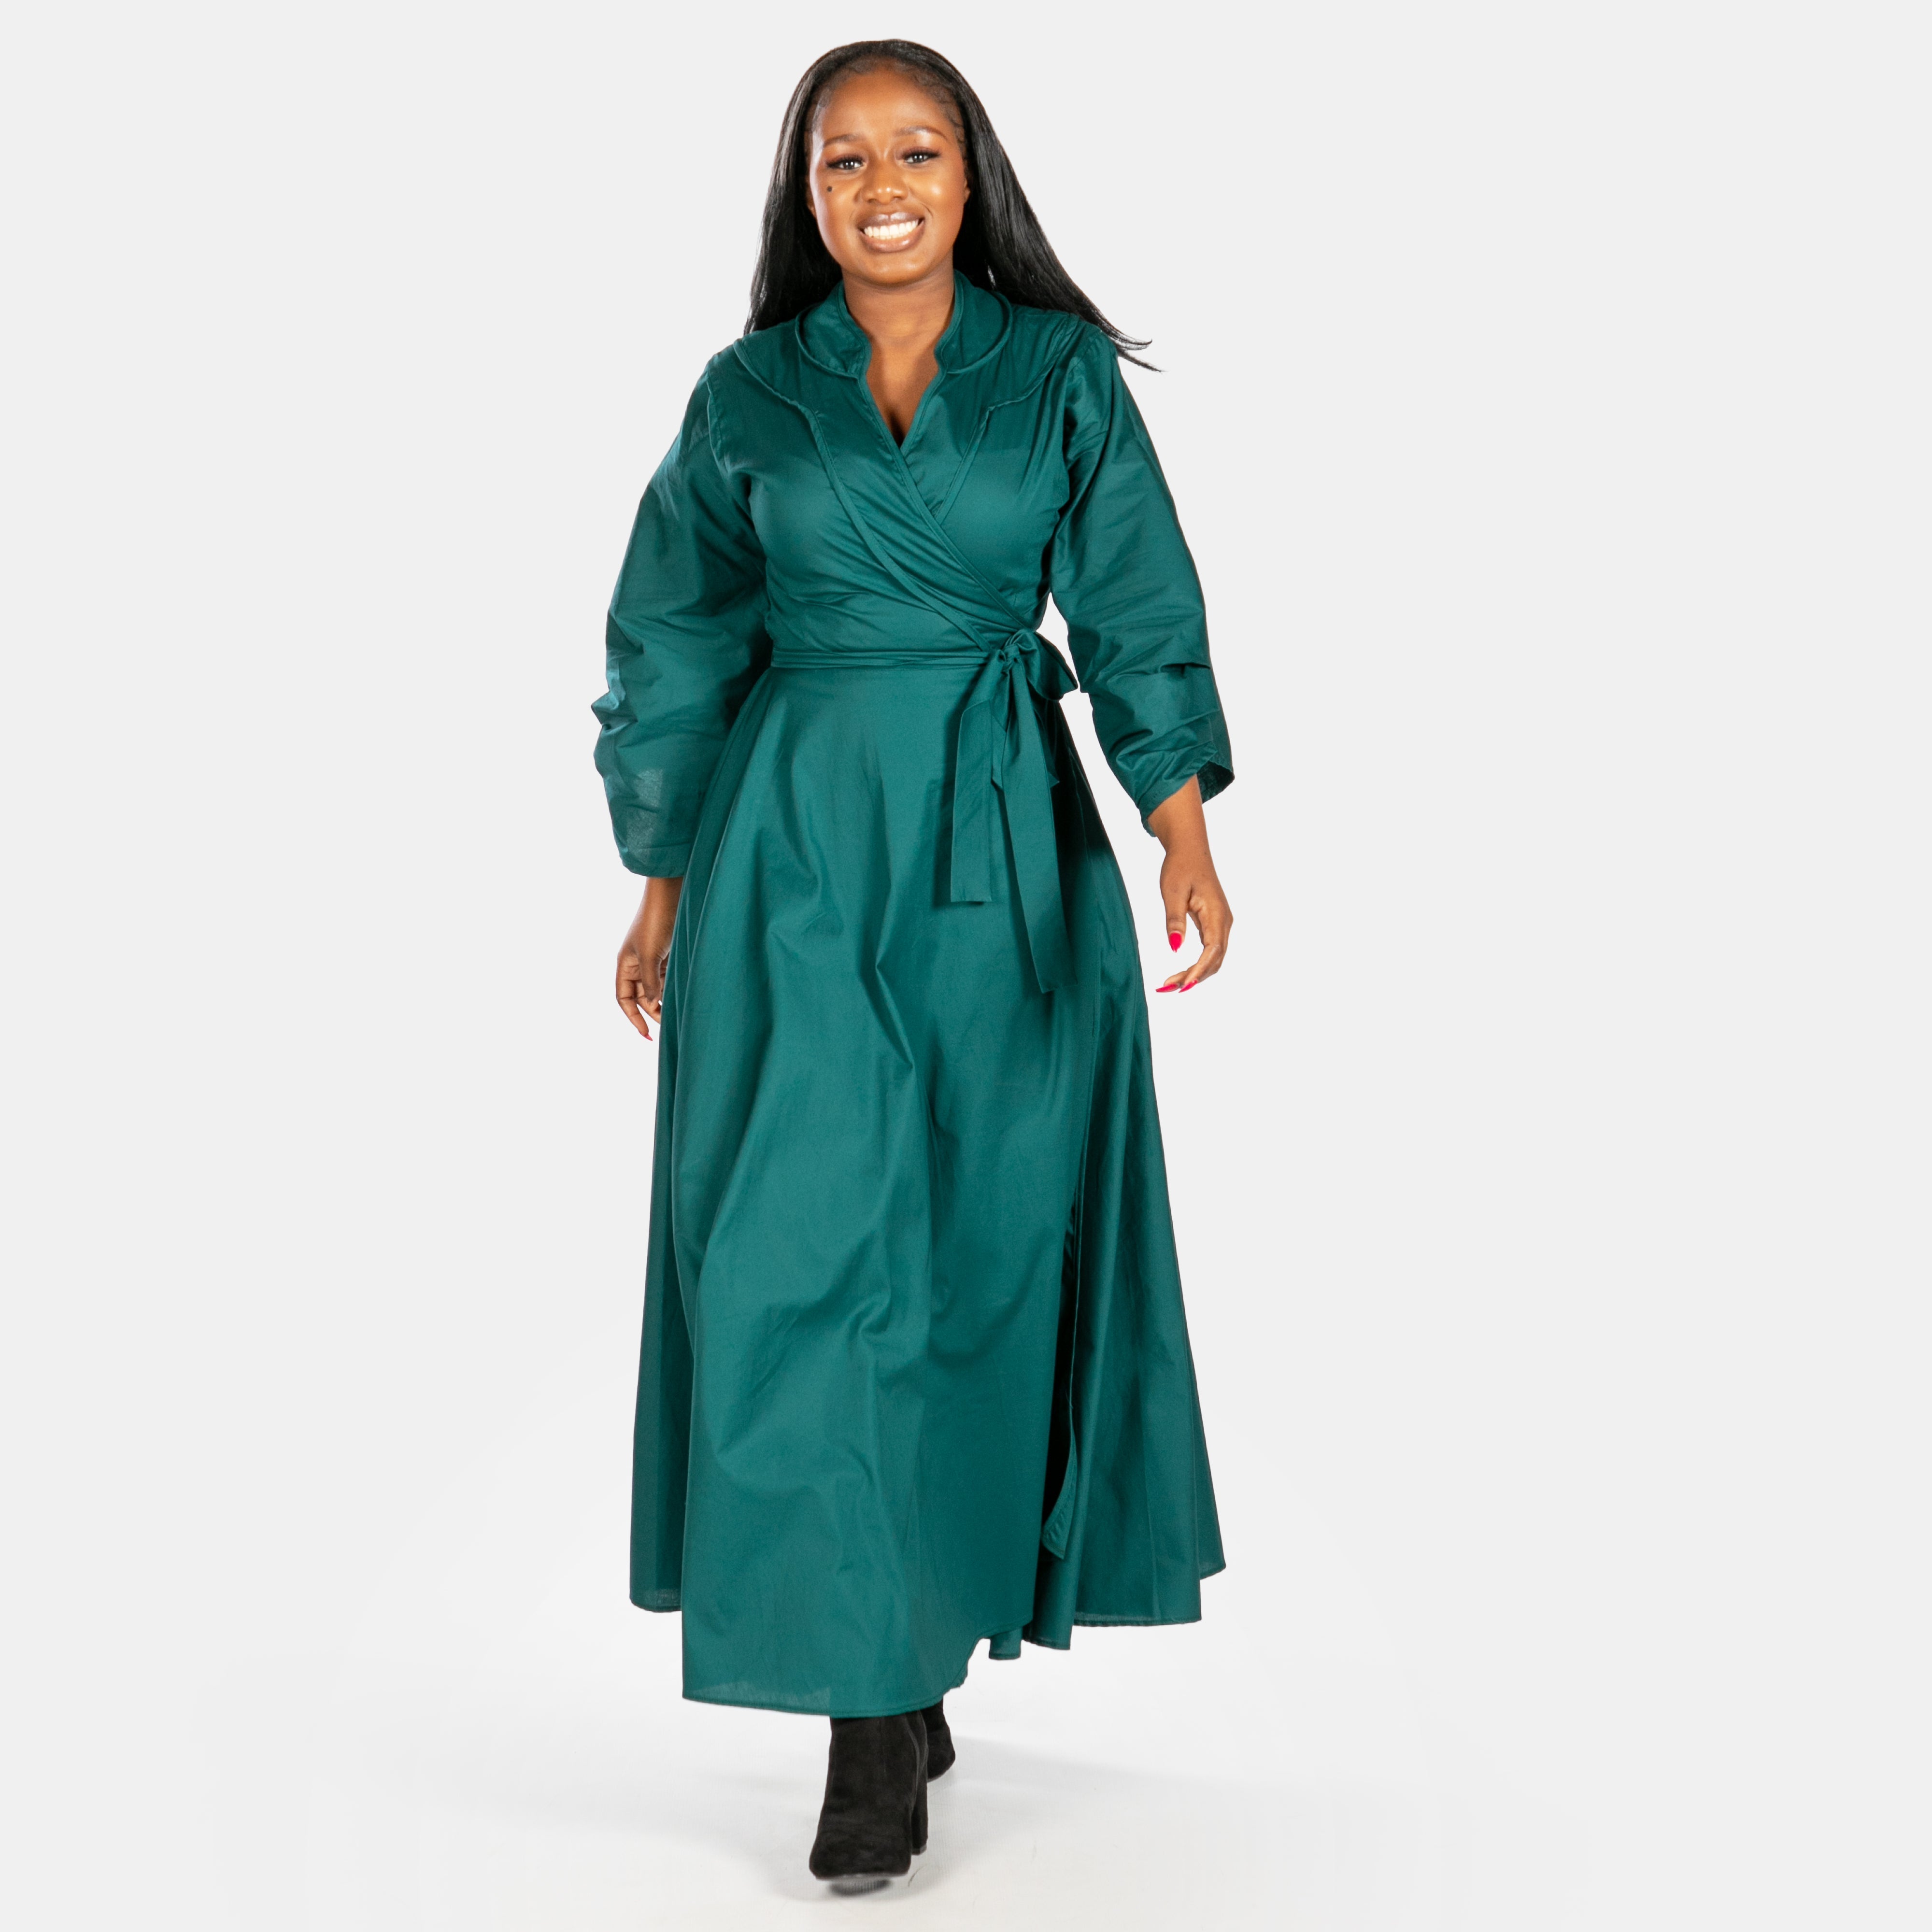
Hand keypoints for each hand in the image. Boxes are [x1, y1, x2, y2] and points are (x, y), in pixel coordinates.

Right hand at [616, 876, 683, 1038]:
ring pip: (655, 988)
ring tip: (677, 1015)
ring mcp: (652, 958)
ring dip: (663, 1001)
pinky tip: (683, 996)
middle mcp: (636, 963)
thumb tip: (651, 1004)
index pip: (624, 998)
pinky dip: (672, 988)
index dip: (633, 1017)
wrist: (672, 895)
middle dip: (652, 1011)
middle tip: (668, 1025)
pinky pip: (666, 977)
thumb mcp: (650, 956)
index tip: (645, 1034)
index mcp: (625, 964)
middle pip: (641, 996)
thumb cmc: (656, 922)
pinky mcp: (667, 953)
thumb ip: (650, 982)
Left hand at [1146, 778, 1230, 993]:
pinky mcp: (1214, 923)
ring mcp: (1221, 923)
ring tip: (1170, 984)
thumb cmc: (1180, 867)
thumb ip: (1174, 920)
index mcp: (1216, 914)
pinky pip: (1210, 950)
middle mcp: (1224, 921)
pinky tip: (1182, 973)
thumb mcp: (1172, 892)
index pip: (1212, 951)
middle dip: (1194, 977)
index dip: (1199, 971)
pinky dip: (1197, 964)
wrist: (1189, 849)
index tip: (1183, 986)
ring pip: (1214, 958)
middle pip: (1215, 960)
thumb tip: (1175, 947)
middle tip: (1167, 988)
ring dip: (1195, 973)